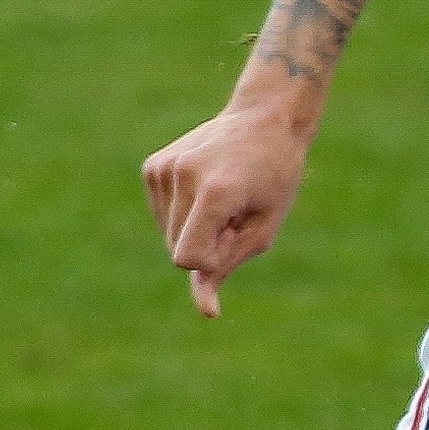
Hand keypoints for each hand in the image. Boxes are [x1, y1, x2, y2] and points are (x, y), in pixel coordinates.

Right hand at [143, 104, 311, 316]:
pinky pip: (163, 216)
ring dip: (197, 229)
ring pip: (168, 236)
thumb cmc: (275, 176)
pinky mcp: (153, 167)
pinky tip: (208, 189)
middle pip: (178, 250)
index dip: (213, 261)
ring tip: (225, 197)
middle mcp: (180, 176)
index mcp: (214, 192)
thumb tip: (207, 311)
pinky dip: (185, 215)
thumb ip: (228, 267)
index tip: (237, 234)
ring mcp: (162, 168)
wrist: (264, 117)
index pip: (187, 259)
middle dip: (207, 244)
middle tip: (238, 212)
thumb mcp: (263, 228)